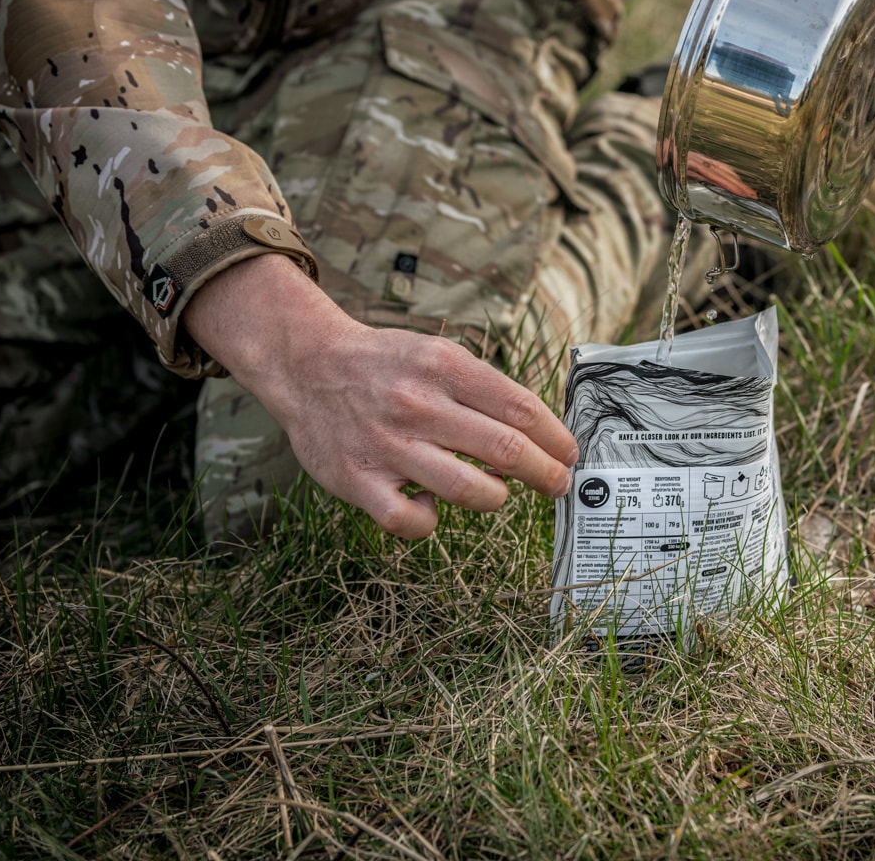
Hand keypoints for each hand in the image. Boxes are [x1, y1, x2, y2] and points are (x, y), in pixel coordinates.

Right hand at [183, 253, 578, 537]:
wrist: (305, 364)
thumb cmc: (381, 363)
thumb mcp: (435, 353)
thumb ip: (481, 387)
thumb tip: (536, 428)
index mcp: (444, 366)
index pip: (521, 407)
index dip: (556, 437)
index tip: (568, 453)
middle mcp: (419, 403)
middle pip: (506, 450)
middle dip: (545, 474)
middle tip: (558, 483)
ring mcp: (388, 444)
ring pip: (470, 491)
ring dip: (497, 498)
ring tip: (498, 494)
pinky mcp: (358, 479)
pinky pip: (412, 522)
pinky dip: (431, 520)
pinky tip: (430, 504)